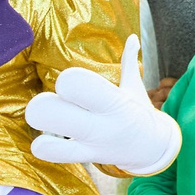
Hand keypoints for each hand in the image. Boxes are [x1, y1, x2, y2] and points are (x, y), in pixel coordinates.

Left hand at [27, 35, 182, 174]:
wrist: (152, 147)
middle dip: (44, 104)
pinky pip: (55, 155)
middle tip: (47, 100)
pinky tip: (48, 136)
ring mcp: (92, 145)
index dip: (68, 80)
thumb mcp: (135, 86)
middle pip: (56, 113)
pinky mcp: (85, 157)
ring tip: (45, 121)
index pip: (80, 86)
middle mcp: (102, 125)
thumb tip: (133, 37)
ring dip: (42, 129)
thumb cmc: (138, 110)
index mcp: (115, 102)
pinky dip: (44, 146)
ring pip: (51, 143)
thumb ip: (129, 60)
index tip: (68, 80)